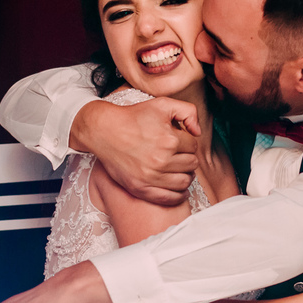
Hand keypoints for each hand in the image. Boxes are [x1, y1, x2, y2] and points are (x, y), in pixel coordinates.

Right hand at [73, 97, 200, 206]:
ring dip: (186, 175)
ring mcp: (151, 177)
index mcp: (170, 140)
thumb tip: (198, 132)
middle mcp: (162, 160)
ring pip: (184, 182)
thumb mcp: (163, 104)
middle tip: (179, 155)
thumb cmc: (133, 117)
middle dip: (188, 158)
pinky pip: (170, 198)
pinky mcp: (141, 188)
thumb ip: (188, 111)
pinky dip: (179, 195)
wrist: (104, 131)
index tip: (179, 141)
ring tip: (179, 169)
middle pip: (191, 165)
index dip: (188, 142)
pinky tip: (180, 188)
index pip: (193, 146)